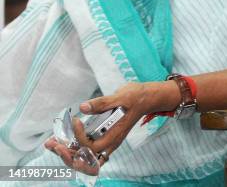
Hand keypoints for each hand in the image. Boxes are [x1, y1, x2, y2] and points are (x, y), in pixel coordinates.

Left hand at [45, 81, 179, 170]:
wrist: (145, 98)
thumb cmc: (135, 97)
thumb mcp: (120, 96)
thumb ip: (102, 103)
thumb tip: (83, 107)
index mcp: (115, 135)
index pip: (93, 145)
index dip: (80, 137)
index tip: (76, 120)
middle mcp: (110, 142)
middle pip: (86, 159)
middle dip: (66, 154)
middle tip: (51, 144)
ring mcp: (106, 141)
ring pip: (84, 157)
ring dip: (66, 153)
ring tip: (51, 143)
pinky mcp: (103, 137)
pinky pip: (87, 151)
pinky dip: (74, 150)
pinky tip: (63, 143)